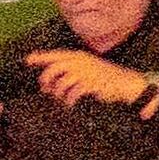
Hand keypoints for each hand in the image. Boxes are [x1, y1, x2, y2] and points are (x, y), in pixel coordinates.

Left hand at [25, 48, 146, 110]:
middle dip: (46, 80)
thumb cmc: (107, 78)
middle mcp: (82, 62)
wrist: (130, 83)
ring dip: (58, 93)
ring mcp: (87, 73)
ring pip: (61, 83)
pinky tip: (70, 104)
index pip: (57, 55)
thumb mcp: (89, 69)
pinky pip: (73, 93)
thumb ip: (71, 70)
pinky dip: (69, 100)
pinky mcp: (93, 84)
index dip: (41, 57)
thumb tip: (50, 81)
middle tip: (46, 90)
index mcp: (81, 57)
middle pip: (54, 69)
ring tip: (62, 99)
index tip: (28, 60)